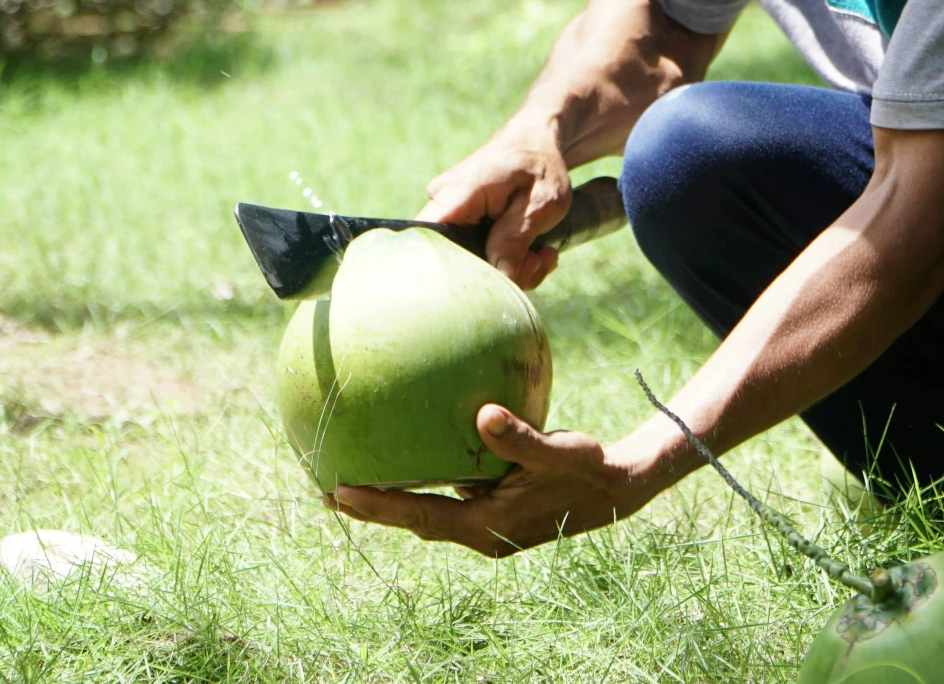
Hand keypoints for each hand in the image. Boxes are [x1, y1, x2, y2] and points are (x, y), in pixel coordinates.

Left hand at [330, 404, 659, 555]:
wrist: (617, 489)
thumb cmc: (589, 469)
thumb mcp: (562, 450)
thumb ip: (521, 437)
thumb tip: (482, 413)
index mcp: (487, 524)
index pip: (421, 517)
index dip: (380, 507)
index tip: (338, 493)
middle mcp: (480, 529)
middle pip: (414, 520)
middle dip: (373, 507)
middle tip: (327, 489)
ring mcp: (487, 521)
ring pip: (429, 511)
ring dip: (395, 497)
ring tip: (357, 471)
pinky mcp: (494, 507)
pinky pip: (449, 494)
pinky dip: (425, 479)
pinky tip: (417, 445)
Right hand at [422, 128, 570, 288]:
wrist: (537, 144)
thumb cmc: (541, 166)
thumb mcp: (542, 203)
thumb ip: (515, 239)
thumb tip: (499, 277)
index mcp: (460, 191)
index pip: (428, 237)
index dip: (449, 270)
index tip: (491, 281)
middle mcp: (444, 202)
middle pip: (455, 259)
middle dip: (500, 273)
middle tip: (537, 262)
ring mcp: (450, 214)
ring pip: (471, 262)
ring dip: (512, 268)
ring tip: (542, 254)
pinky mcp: (459, 225)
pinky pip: (477, 256)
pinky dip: (508, 262)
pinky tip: (534, 252)